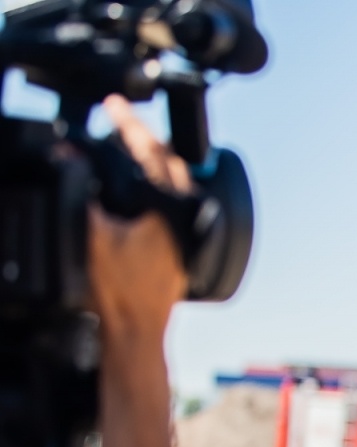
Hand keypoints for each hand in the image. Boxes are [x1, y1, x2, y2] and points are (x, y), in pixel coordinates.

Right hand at [88, 95, 189, 366]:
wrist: (137, 332)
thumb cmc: (119, 292)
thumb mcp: (90, 235)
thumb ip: (79, 192)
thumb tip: (68, 158)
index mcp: (171, 208)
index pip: (150, 150)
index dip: (128, 123)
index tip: (114, 104)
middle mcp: (188, 219)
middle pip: (172, 163)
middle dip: (147, 139)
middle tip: (124, 123)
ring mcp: (189, 236)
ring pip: (176, 186)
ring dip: (154, 165)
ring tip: (130, 152)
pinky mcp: (184, 251)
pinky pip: (174, 208)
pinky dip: (157, 192)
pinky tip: (140, 196)